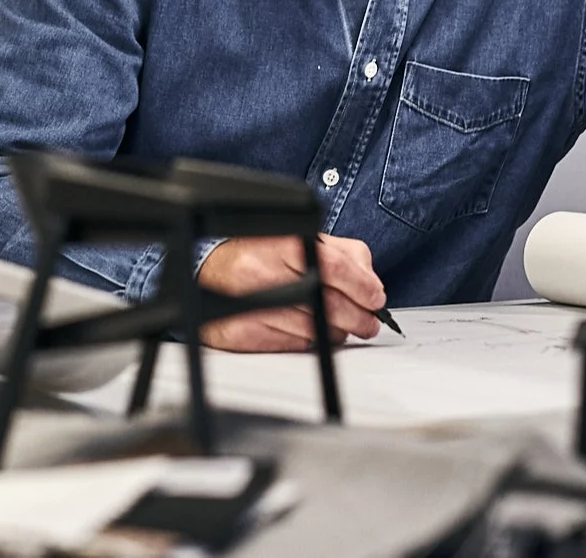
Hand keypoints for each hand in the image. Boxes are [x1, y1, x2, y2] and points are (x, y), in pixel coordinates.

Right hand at [197, 234, 385, 351]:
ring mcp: (249, 306)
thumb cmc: (263, 253)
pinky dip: (311, 342)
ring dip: (336, 332)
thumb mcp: (304, 239)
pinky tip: (312, 331)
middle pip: (327, 305)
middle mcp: (262, 274)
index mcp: (282, 243)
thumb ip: (344, 254)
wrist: (209, 268)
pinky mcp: (240, 334)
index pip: (334, 267)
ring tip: (340, 325)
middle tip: (368, 322)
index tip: (376, 298)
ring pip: (314, 331)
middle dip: (358, 317)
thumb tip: (372, 284)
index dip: (362, 286)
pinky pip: (292, 346)